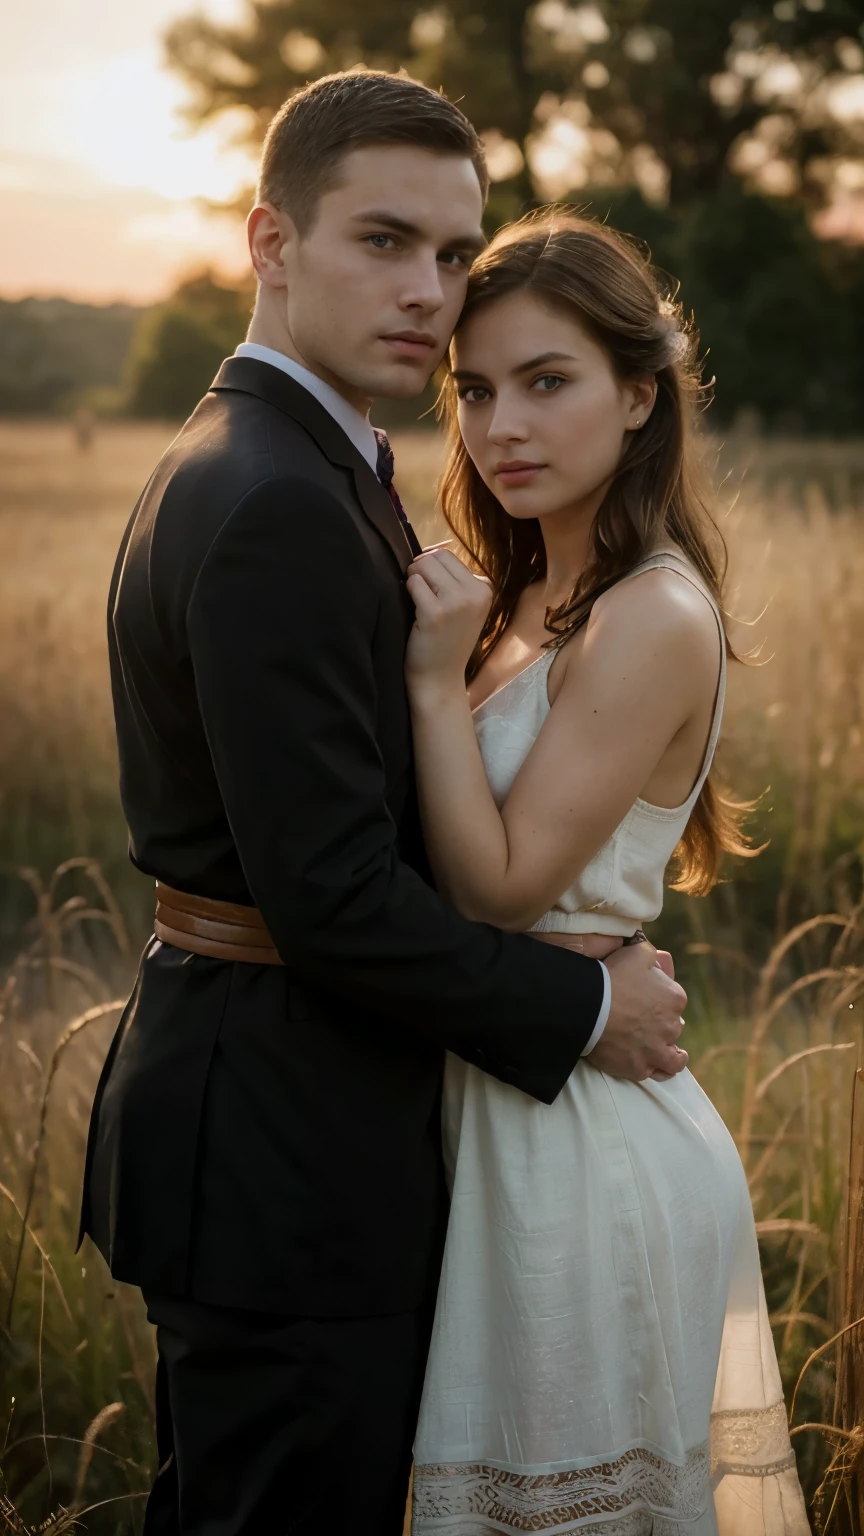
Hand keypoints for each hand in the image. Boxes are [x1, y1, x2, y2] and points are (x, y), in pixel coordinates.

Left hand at [405, 549, 491, 693]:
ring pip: (423, 566)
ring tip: (419, 605)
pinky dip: (408, 593)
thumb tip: (425, 553)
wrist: (440, 679)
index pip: (448, 555)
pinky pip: (413, 583)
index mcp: (485, 588)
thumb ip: (452, 580)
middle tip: (420, 597)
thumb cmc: (447, 642)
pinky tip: (415, 614)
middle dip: (420, 571)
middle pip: (435, 557)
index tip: (431, 591)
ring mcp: (457, 603)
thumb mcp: (463, 607)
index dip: (431, 569)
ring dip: (414, 581)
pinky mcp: (435, 613)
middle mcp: (476, 592)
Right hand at [590, 940, 687, 1080]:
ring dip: (672, 1054)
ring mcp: (657, 1049)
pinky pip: (657, 1073)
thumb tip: (658, 957)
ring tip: (665, 1052)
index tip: (646, 999)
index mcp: (674, 997)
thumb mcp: (636, 952)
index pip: (674, 999)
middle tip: (642, 1021)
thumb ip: (652, 954)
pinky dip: (659, 1070)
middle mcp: (672, 1026)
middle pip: (672, 1026)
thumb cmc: (612, 977)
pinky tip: (658, 1067)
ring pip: (675, 1056)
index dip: (660, 999)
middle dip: (661, 1024)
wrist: (589, 1007)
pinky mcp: (640, 1067)